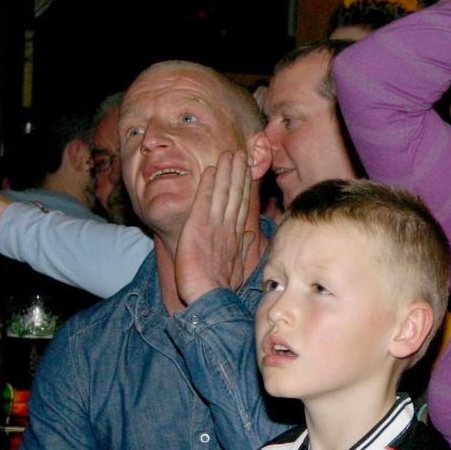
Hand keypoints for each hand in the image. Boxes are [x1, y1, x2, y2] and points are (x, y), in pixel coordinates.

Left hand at [174, 150, 254, 305]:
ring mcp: (215, 226)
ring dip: (226, 172)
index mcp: (236, 236)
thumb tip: (252, 235)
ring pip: (223, 193)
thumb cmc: (221, 286)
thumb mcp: (236, 266)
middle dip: (238, 173)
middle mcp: (228, 227)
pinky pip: (205, 201)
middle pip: (235, 194)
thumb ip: (244, 247)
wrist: (209, 296)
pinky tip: (210, 170)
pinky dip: (208, 184)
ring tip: (230, 154)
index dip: (244, 186)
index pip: (241, 205)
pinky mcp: (199, 226)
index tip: (247, 170)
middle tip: (241, 153)